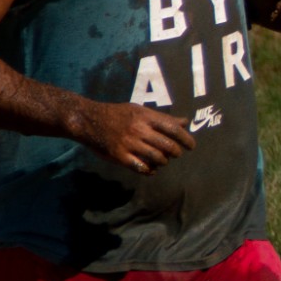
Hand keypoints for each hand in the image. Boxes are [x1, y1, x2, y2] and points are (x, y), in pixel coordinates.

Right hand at [73, 101, 194, 174]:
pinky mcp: (120, 156)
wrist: (88, 120)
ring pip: (157, 158)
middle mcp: (139, 130)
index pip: (173, 128)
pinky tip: (151, 169)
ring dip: (164, 162)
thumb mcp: (139, 110)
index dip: (186, 139)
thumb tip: (185, 122)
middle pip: (168, 146)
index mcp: (145, 117)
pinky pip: (141, 168)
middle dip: (177, 152)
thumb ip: (162, 118)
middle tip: (177, 154)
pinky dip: (150, 171)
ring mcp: (129, 144)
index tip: (191, 146)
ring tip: (163, 160)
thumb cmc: (117, 114)